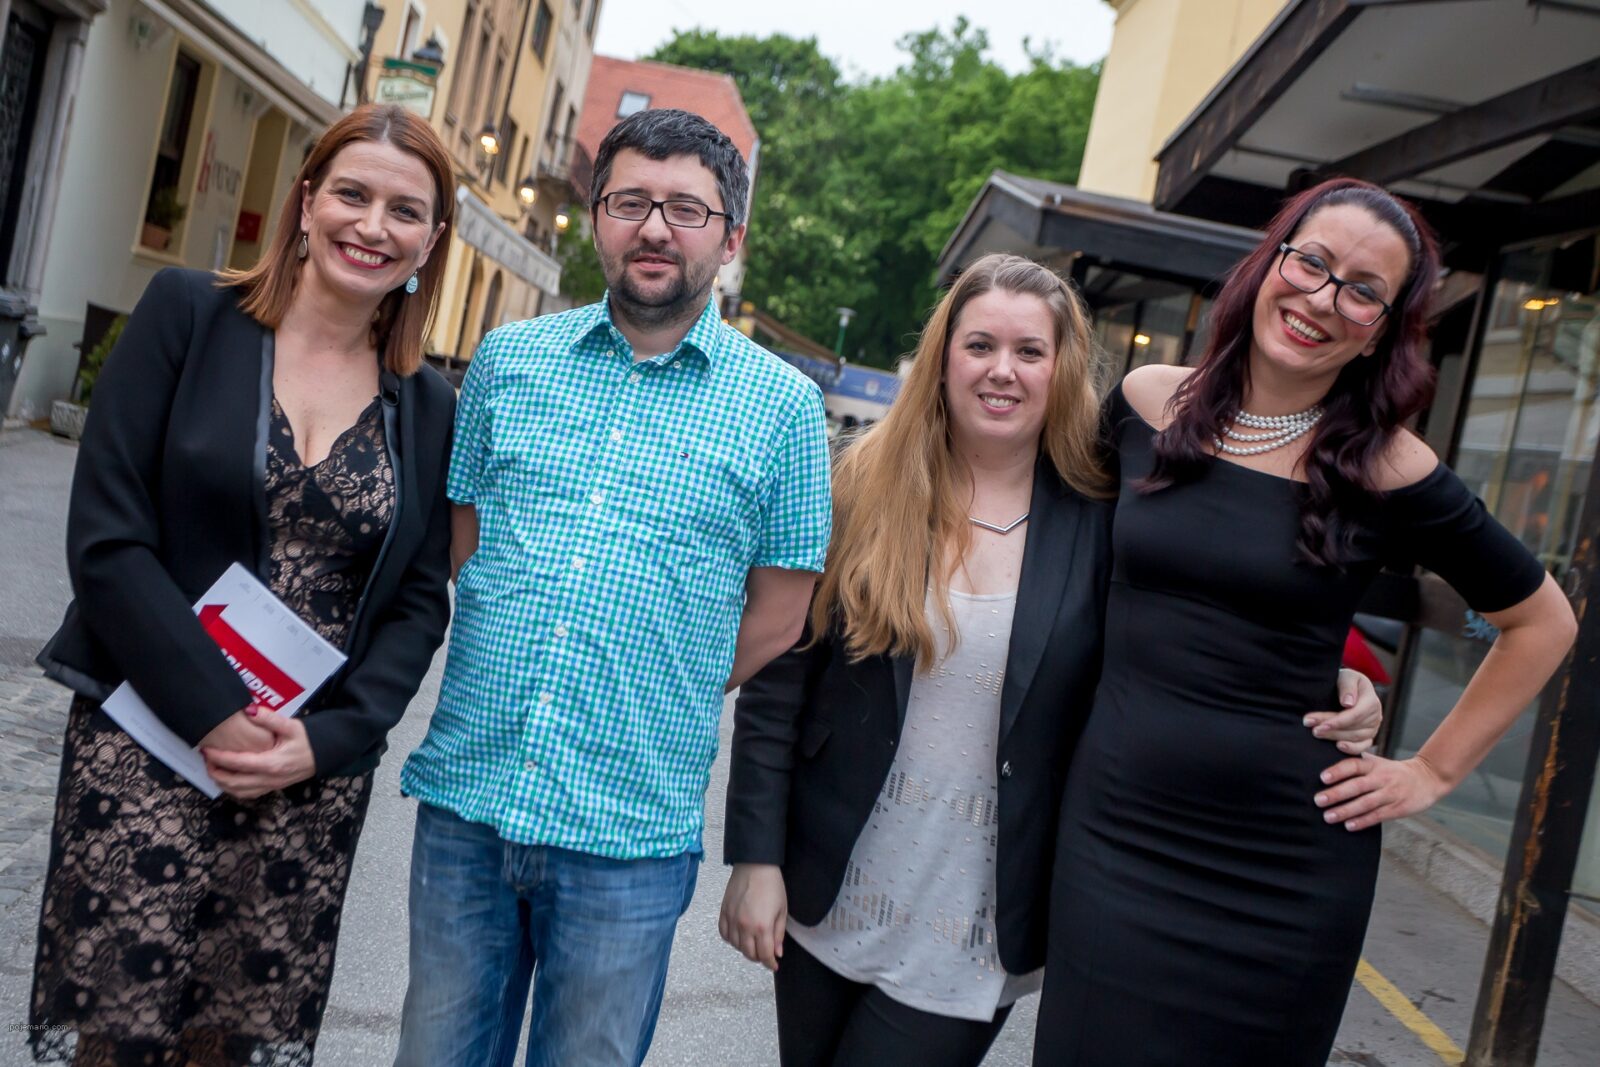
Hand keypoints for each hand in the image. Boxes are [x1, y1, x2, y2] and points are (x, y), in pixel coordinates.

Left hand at [202, 709, 317, 800]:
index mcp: (272, 763)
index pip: (238, 763)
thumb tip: (248, 710)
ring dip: (222, 782)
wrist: (325, 754)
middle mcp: (269, 778)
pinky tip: (229, 778)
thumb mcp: (291, 725)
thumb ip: (269, 718)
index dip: (218, 757)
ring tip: (213, 768)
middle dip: (215, 772)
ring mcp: (271, 785)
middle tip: (206, 759)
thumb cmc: (308, 740)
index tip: (206, 749)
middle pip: (233, 782)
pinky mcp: (272, 787)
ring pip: (239, 791)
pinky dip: (234, 788)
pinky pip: (247, 793)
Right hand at [719, 863, 787, 971]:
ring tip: (753, 943)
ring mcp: (732, 920)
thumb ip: (778, 934)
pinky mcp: (723, 913)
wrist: (755, 865)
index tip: (774, 965)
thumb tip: (777, 953)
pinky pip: (724, 934)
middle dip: (759, 957)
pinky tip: (739, 936)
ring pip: (736, 946)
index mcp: (762, 927)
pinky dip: (731, 939)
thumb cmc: (772, 885)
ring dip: (745, 949)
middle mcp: (745, 926)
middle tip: (765, 954)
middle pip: (749, 954)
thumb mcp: (782, 910)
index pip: (764, 955)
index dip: (770, 963)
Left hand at [1303, 669, 1382, 754]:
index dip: (1337, 721)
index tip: (1320, 724)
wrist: (1346, 687)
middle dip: (1331, 729)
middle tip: (1312, 729)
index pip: (1355, 715)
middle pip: (1352, 727)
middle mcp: (1375, 716)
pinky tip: (1338, 747)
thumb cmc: (1345, 681)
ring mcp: (1373, 728)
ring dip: (1334, 737)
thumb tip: (1348, 703)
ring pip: (1355, 737)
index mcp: (1371, 700)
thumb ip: (1347, 687)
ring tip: (1316, 733)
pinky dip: (1351, 749)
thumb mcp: (1346, 676)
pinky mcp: (1368, 737)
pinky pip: (1363, 746)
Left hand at [1314, 755, 1447, 830]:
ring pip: (1366, 803)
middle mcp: (1381, 778)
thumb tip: (1328, 759)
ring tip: (1328, 817)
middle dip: (1336, 794)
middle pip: (1357, 786)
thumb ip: (1357, 763)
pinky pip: (1378, 815)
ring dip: (1346, 811)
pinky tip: (1348, 826)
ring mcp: (1390, 794)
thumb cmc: (1393, 771)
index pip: (1354, 765)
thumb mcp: (1377, 762)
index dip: (1338, 771)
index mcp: (1374, 765)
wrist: (1427, 778)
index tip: (1322, 778)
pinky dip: (1363, 821)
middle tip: (1318, 800)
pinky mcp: (1398, 808)